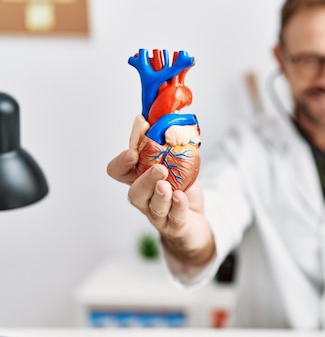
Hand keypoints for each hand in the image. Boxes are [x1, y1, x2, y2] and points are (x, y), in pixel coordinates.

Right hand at [106, 115, 213, 265]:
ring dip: (159, 194)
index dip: (122, 161)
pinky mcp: (174, 225)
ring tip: (167, 184)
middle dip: (145, 179)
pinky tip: (180, 197)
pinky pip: (173, 218)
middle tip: (159, 168)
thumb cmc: (181, 190)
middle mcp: (144, 197)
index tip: (133, 151)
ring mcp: (158, 214)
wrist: (194, 220)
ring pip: (152, 207)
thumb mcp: (177, 162)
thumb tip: (171, 111)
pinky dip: (177, 207)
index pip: (118, 170)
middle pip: (134, 192)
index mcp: (139, 178)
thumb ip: (171, 142)